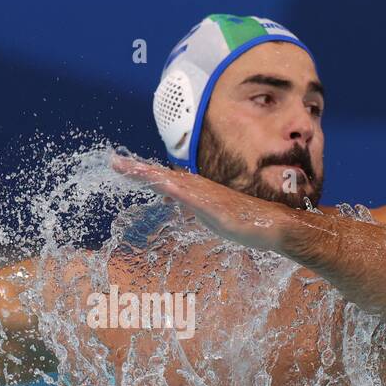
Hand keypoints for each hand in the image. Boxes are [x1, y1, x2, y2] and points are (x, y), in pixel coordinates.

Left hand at [111, 155, 297, 251]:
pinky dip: (174, 189)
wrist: (272, 224)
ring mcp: (205, 196)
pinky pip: (190, 197)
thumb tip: (172, 198)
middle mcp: (197, 188)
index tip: (120, 165)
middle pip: (161, 176)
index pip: (162, 178)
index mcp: (195, 190)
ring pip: (171, 182)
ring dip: (150, 175)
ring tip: (129, 169)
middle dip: (137, 169)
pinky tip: (162, 184)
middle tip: (113, 162)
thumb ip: (191, 206)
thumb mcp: (209, 214)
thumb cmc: (244, 219)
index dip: (142, 172)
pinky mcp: (213, 207)